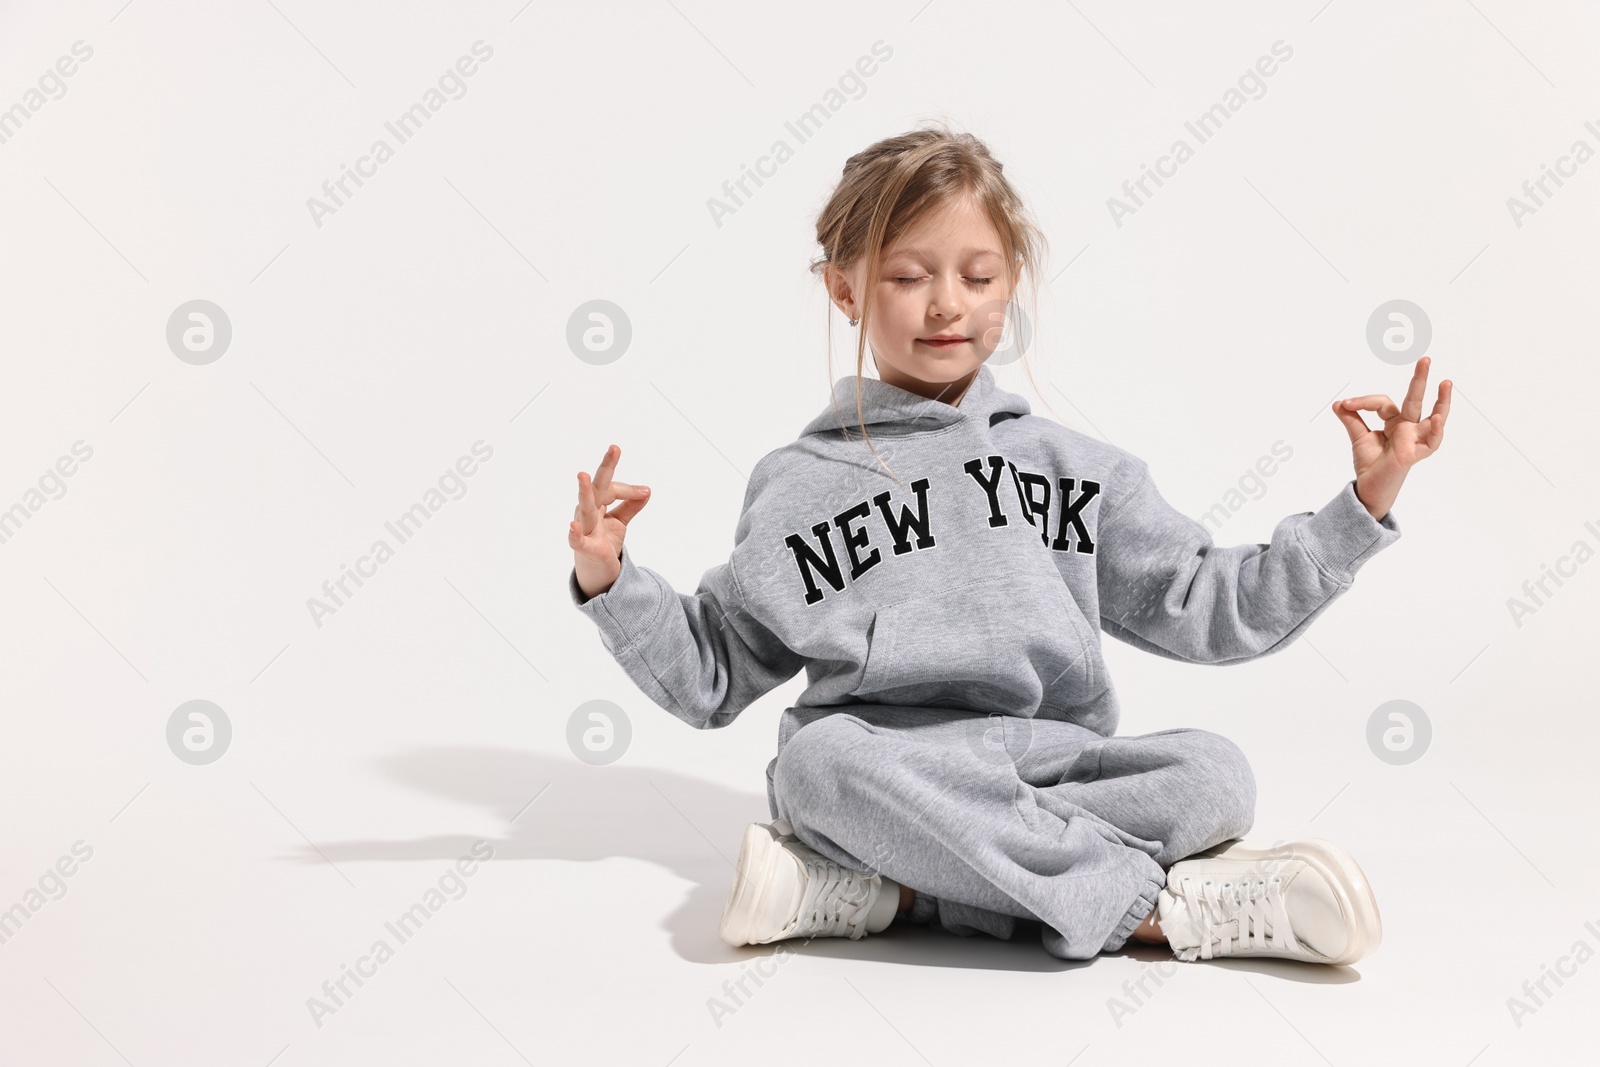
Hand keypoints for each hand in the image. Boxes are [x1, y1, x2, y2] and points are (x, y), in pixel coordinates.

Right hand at [569, 444, 650, 599]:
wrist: (595, 570)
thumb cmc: (603, 540)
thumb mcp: (620, 520)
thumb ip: (631, 505)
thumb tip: (647, 491)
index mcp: (597, 502)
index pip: (612, 488)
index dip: (629, 489)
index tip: (645, 492)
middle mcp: (587, 511)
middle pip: (598, 488)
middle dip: (606, 468)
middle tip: (614, 449)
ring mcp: (584, 528)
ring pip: (585, 508)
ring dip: (585, 493)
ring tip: (582, 476)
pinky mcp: (586, 548)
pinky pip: (578, 540)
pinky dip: (574, 534)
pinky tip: (572, 526)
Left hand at [1332, 356, 1451, 520]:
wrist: (1369, 489)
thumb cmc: (1371, 465)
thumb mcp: (1359, 437)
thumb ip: (1352, 419)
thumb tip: (1339, 403)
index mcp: (1395, 422)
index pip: (1384, 402)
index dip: (1364, 401)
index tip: (1345, 403)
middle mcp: (1408, 428)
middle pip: (1415, 400)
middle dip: (1420, 379)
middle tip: (1425, 359)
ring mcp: (1414, 439)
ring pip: (1432, 417)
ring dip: (1442, 401)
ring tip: (1446, 383)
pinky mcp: (1414, 453)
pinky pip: (1431, 441)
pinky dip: (1436, 430)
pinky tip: (1438, 418)